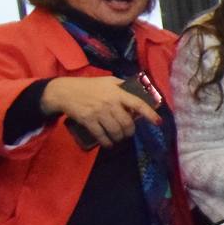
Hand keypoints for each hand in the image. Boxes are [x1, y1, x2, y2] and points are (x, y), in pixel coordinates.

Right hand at [40, 76, 159, 147]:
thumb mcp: (108, 81)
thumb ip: (123, 86)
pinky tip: (109, 143)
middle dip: (130, 131)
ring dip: (119, 137)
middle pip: (127, 123)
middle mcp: (110, 103)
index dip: (150, 114)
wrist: (64, 91)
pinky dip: (107, 142)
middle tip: (128, 132)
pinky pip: (101, 135)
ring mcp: (99, 112)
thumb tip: (139, 91)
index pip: (138, 104)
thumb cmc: (89, 86)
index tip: (158, 122)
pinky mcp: (88, 120)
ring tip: (119, 137)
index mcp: (117, 93)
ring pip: (116, 130)